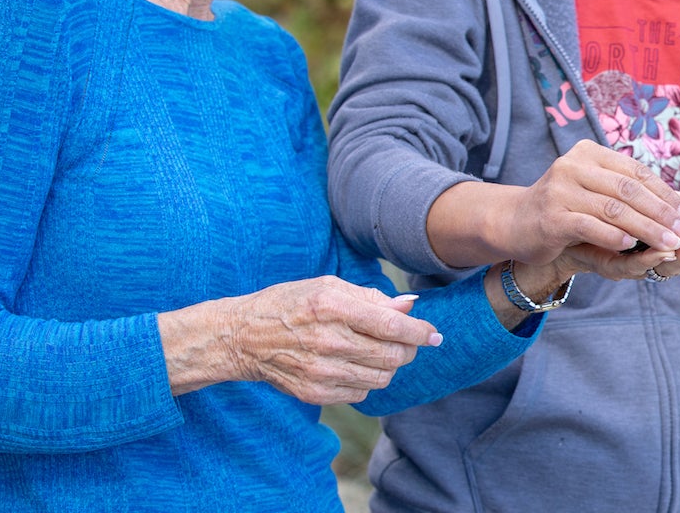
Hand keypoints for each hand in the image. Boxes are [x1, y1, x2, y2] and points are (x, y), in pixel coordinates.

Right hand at [158, 276, 441, 405]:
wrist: (244, 337)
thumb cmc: (291, 303)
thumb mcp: (329, 286)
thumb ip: (372, 297)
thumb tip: (410, 307)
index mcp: (333, 306)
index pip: (392, 326)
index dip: (420, 332)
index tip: (435, 335)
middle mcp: (328, 340)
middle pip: (392, 355)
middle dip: (408, 349)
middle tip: (407, 342)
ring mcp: (321, 371)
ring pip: (381, 377)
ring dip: (390, 365)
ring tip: (379, 351)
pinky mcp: (315, 393)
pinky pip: (362, 392)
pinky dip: (368, 380)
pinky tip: (356, 364)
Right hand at [501, 140, 679, 262]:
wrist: (515, 222)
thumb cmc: (564, 207)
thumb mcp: (593, 189)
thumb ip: (624, 190)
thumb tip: (675, 203)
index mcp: (589, 153)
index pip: (635, 172)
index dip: (664, 193)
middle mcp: (573, 165)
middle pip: (628, 190)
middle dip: (660, 213)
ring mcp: (560, 190)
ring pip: (614, 210)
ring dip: (646, 229)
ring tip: (668, 244)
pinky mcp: (551, 216)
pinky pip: (590, 226)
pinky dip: (614, 237)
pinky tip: (631, 247)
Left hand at [559, 192, 679, 281]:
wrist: (577, 220)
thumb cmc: (628, 213)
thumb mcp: (668, 204)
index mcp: (676, 243)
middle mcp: (660, 258)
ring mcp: (637, 264)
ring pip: (667, 266)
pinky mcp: (612, 265)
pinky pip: (633, 266)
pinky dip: (649, 259)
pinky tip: (661, 249)